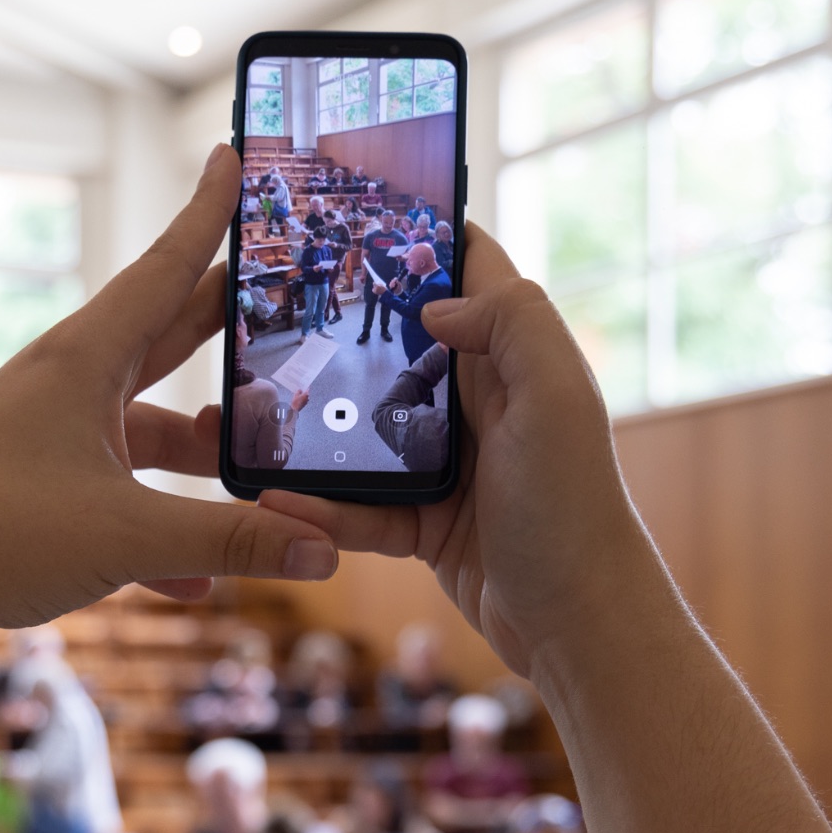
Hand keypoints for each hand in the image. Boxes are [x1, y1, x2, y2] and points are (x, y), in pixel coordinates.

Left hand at [0, 147, 336, 652]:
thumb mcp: (128, 536)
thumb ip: (232, 542)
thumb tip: (323, 553)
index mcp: (81, 362)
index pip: (164, 268)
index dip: (208, 213)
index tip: (232, 152)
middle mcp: (65, 386)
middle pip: (166, 337)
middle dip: (225, 323)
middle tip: (280, 287)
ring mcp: (49, 437)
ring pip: (149, 429)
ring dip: (202, 453)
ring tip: (262, 465)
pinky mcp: (38, 489)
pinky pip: (119, 495)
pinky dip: (160, 528)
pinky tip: (196, 582)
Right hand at [258, 225, 640, 682]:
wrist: (578, 624)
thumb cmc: (575, 508)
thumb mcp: (558, 397)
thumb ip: (512, 324)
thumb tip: (439, 303)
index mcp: (518, 358)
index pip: (470, 269)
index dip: (421, 231)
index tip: (354, 208)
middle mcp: (484, 403)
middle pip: (402, 345)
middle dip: (346, 329)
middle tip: (271, 309)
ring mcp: (451, 464)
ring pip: (367, 428)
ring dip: (317, 428)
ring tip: (253, 416)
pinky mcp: (426, 522)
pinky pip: (360, 505)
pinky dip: (322, 509)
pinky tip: (277, 504)